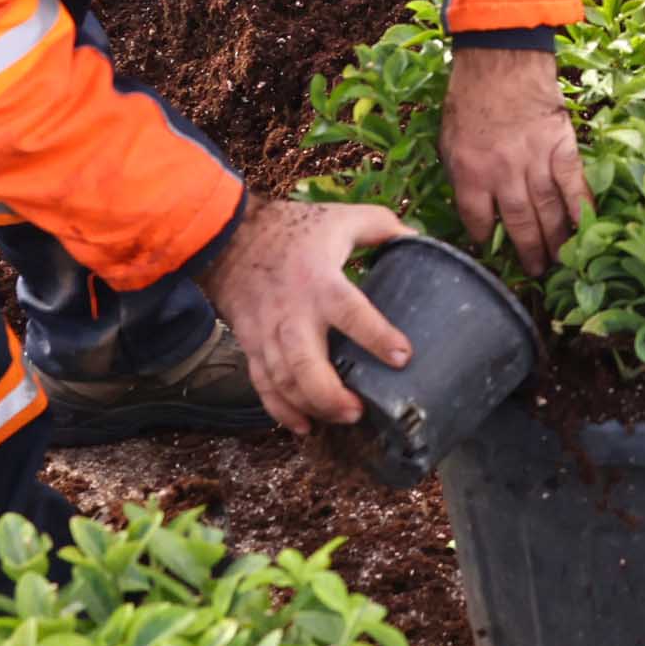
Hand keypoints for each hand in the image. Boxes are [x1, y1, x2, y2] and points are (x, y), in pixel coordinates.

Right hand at [189, 198, 412, 434]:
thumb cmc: (291, 229)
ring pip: (283, 381)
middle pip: (305, 364)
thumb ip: (381, 226)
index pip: (350, 312)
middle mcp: (291, 313)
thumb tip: (419, 239)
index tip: (402, 357)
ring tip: (342, 419)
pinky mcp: (251, 344)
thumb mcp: (339, 218)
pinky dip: (281, 410)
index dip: (376, 336)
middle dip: (330, 394)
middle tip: (359, 410)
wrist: (225, 236)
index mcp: (319, 281)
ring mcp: (267, 333)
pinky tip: (305, 426)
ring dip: (311, 406)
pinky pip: (262, 384)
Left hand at [445, 45, 590, 274]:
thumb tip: (475, 208)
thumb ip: (463, 177)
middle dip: (529, 251)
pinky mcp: (562, 148)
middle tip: (537, 272)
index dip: (485, 239)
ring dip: (556, 240)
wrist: (502, 61)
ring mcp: (536, 162)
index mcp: (471, 174)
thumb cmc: (470, 98)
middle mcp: (504, 175)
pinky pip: (574, 186)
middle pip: (519, 224)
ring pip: (548, 211)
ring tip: (561, 261)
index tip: (492, 252)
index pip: (478, 221)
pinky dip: (581, 210)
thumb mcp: (449, 141)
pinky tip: (587, 230)